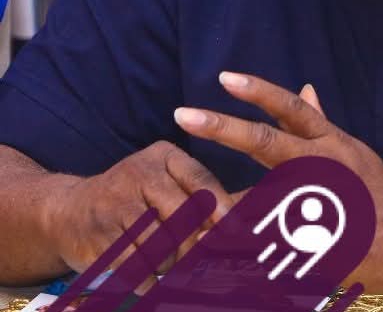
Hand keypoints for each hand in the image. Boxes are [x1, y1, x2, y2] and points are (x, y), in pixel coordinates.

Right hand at [42, 140, 233, 274]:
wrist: (70, 210)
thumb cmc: (136, 197)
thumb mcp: (169, 181)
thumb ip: (209, 194)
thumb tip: (261, 203)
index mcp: (163, 156)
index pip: (200, 180)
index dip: (221, 207)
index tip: (237, 231)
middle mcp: (139, 172)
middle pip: (183, 216)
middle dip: (196, 242)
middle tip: (201, 257)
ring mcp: (115, 202)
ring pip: (162, 244)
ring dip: (171, 262)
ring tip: (169, 261)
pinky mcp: (97, 234)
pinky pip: (136, 265)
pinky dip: (149, 278)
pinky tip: (150, 277)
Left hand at [174, 74, 382, 293]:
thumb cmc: (376, 189)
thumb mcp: (351, 148)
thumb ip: (321, 122)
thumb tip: (306, 87)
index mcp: (328, 142)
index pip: (289, 108)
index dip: (258, 90)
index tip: (224, 78)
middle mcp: (317, 165)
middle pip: (263, 141)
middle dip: (221, 127)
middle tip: (184, 114)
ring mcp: (310, 202)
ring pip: (253, 196)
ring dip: (217, 201)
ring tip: (186, 204)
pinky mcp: (308, 237)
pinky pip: (263, 241)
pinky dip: (238, 243)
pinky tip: (211, 247)